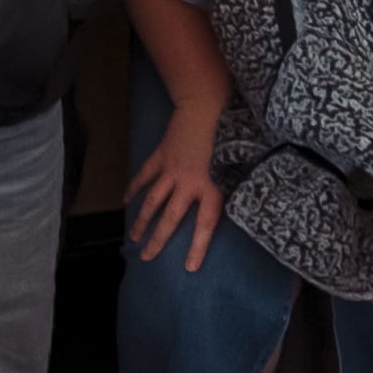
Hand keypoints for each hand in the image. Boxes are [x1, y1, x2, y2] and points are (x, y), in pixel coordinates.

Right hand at [127, 106, 228, 273]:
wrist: (208, 103)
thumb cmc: (231, 131)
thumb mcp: (241, 162)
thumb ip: (239, 183)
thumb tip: (247, 201)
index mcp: (211, 187)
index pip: (204, 225)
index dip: (197, 248)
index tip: (189, 268)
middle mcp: (188, 183)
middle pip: (170, 217)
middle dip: (158, 239)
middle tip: (146, 257)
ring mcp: (172, 170)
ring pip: (152, 200)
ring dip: (142, 219)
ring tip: (133, 236)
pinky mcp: (161, 155)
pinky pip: (145, 175)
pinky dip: (134, 187)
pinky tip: (125, 200)